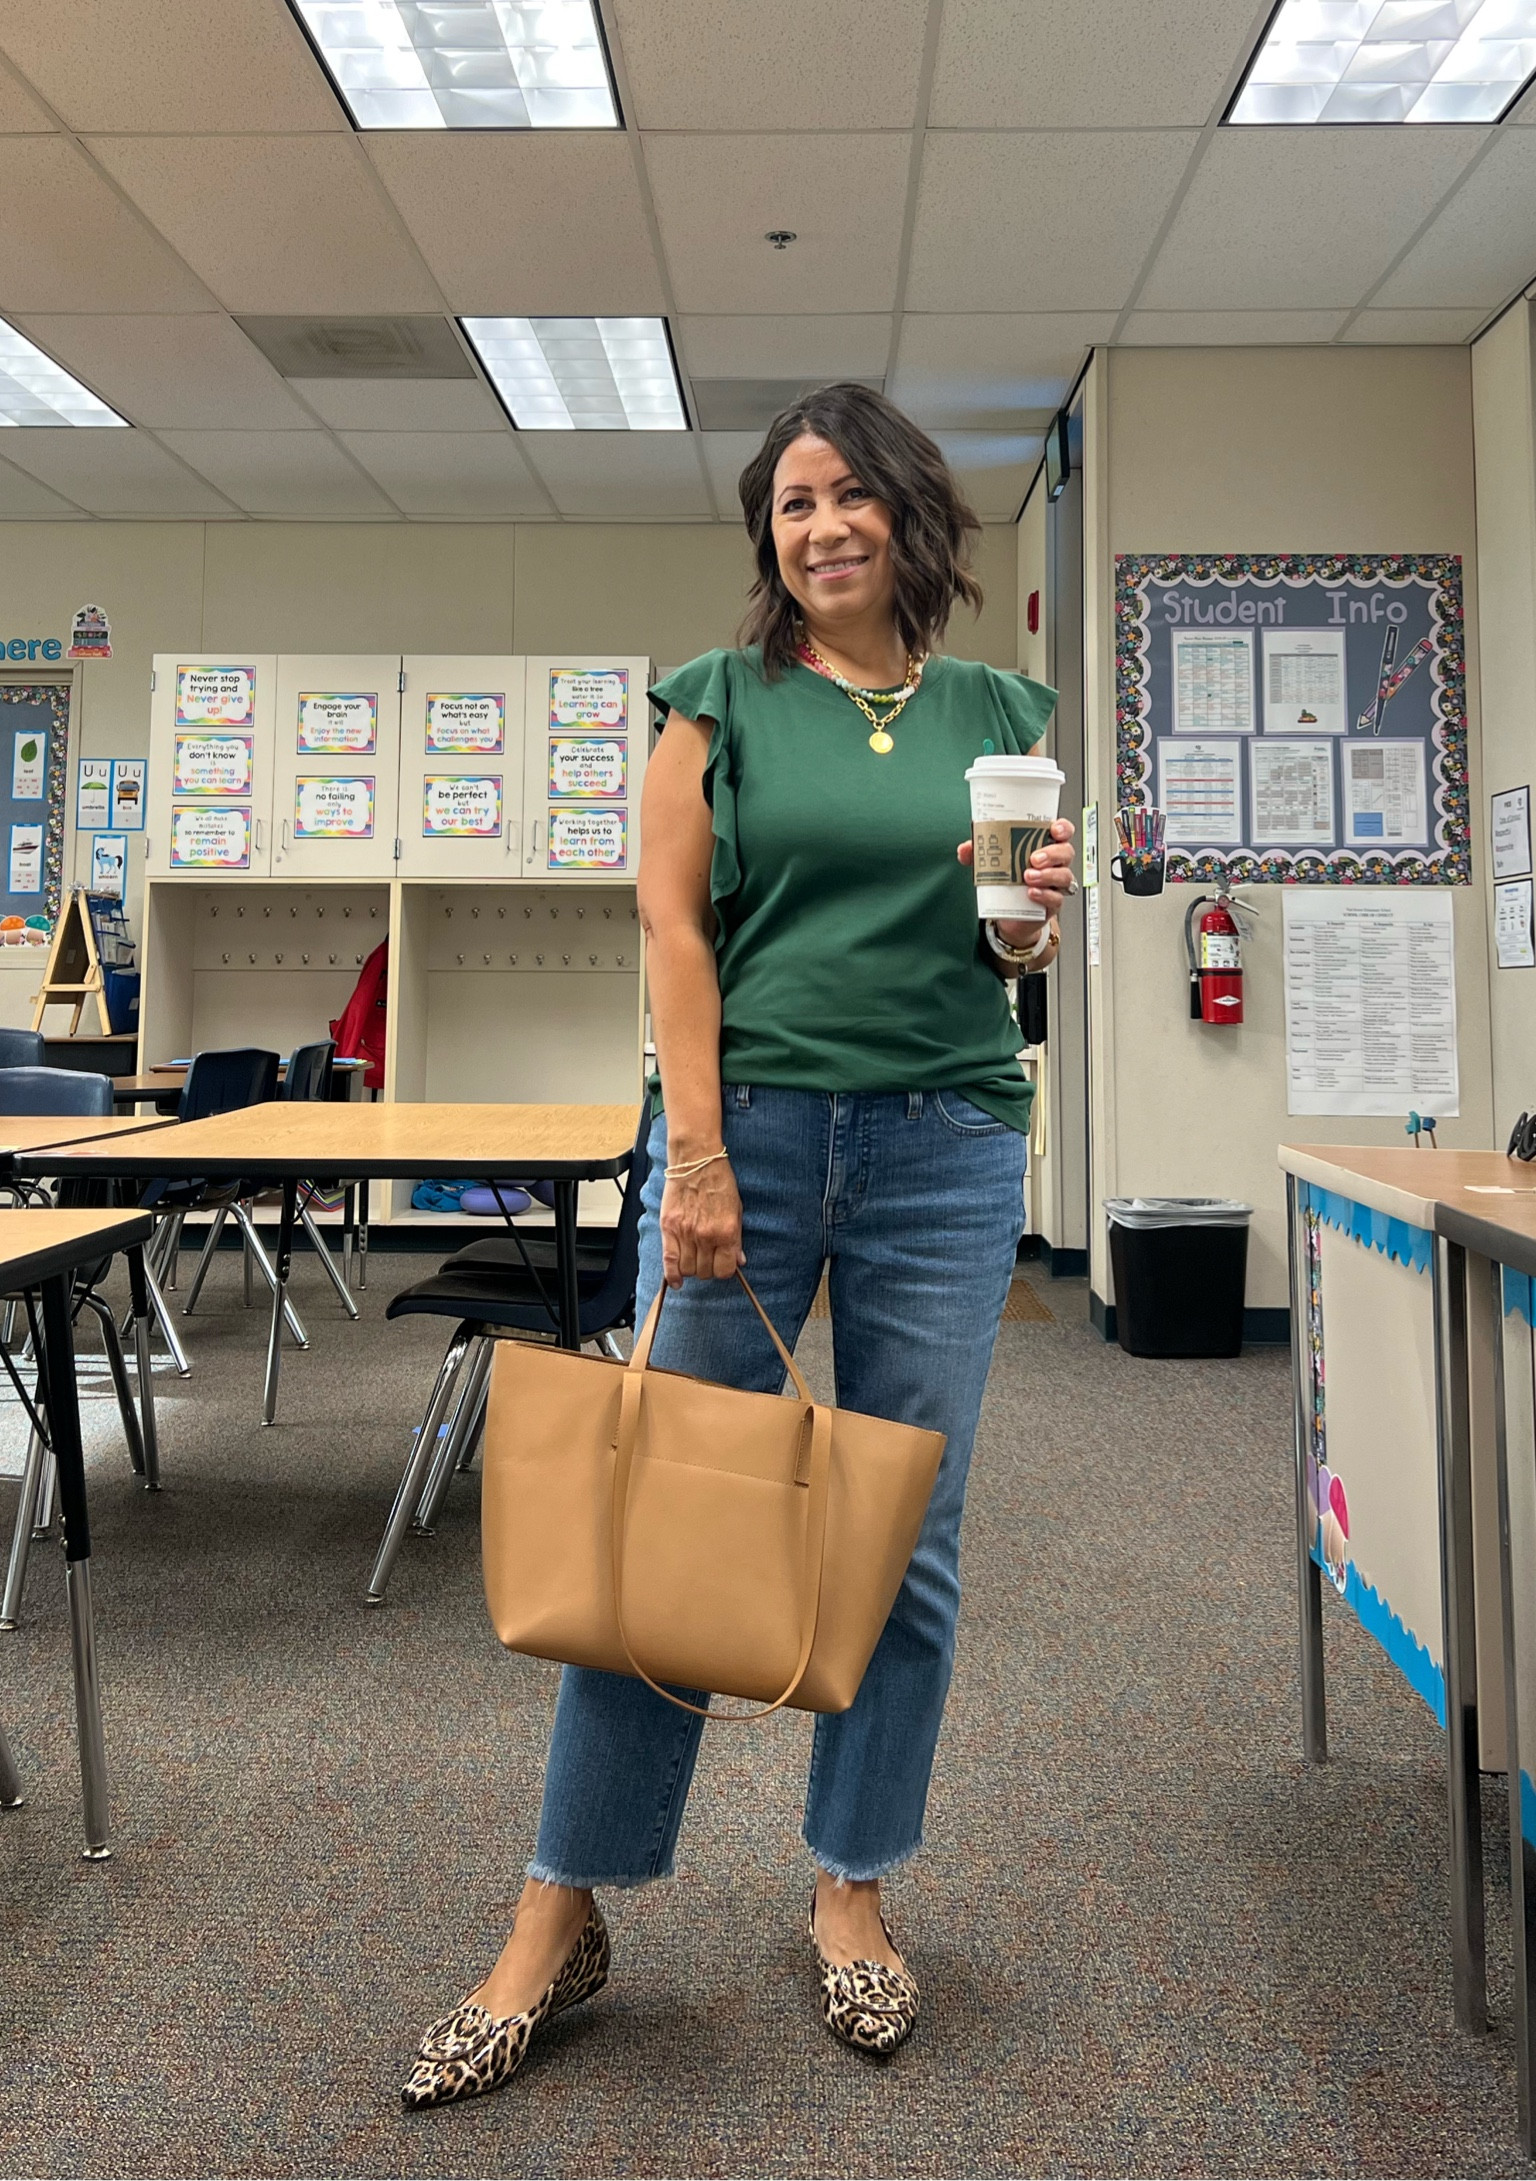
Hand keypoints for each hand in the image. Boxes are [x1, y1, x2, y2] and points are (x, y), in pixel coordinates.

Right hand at [659, 1158, 744, 1287]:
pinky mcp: (669, 1228)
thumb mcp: (737, 1209)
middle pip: (705, 1272)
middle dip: (708, 1270)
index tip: (723, 1265)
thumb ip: (736, 1239)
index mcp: (726, 1232)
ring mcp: (685, 1233)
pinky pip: (669, 1261)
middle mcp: (706, 1236)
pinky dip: (672, 1275)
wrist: (696, 1161)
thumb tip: (739, 1261)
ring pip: (688, 1269)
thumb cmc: (719, 1181)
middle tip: (708, 1259)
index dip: (724, 1271)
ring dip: (692, 1270)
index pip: (725, 1270)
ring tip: (694, 1260)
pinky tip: (676, 1281)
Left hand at [957, 816, 1075, 946]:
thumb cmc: (1008, 881)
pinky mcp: (1052, 904)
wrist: (1009, 914)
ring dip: (1048, 875)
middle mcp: (1055, 864)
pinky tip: (1031, 893)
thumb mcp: (992, 864)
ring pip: (1065, 876)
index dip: (1063, 828)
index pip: (1063, 832)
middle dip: (1052, 853)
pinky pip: (1056, 899)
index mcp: (1044, 846)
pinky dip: (1045, 895)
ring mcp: (1055, 884)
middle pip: (1066, 852)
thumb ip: (978, 854)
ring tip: (1028, 876)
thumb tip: (965, 849)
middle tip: (1034, 858)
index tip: (1054, 829)